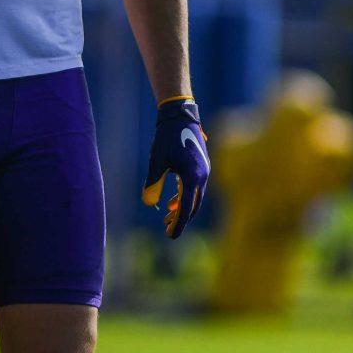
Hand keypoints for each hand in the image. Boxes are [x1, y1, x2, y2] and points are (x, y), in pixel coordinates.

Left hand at [142, 97, 208, 238]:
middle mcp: (202, 176)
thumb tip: (149, 203)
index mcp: (192, 178)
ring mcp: (204, 171)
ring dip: (182, 208)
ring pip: (194, 197)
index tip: (170, 236)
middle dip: (180, 219)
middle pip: (193, 205)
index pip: (185, 209)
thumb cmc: (167, 139)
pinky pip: (195, 187)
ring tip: (167, 217)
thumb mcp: (157, 162)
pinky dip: (184, 196)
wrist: (180, 116)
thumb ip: (153, 184)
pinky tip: (172, 201)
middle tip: (168, 230)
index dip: (178, 224)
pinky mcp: (201, 166)